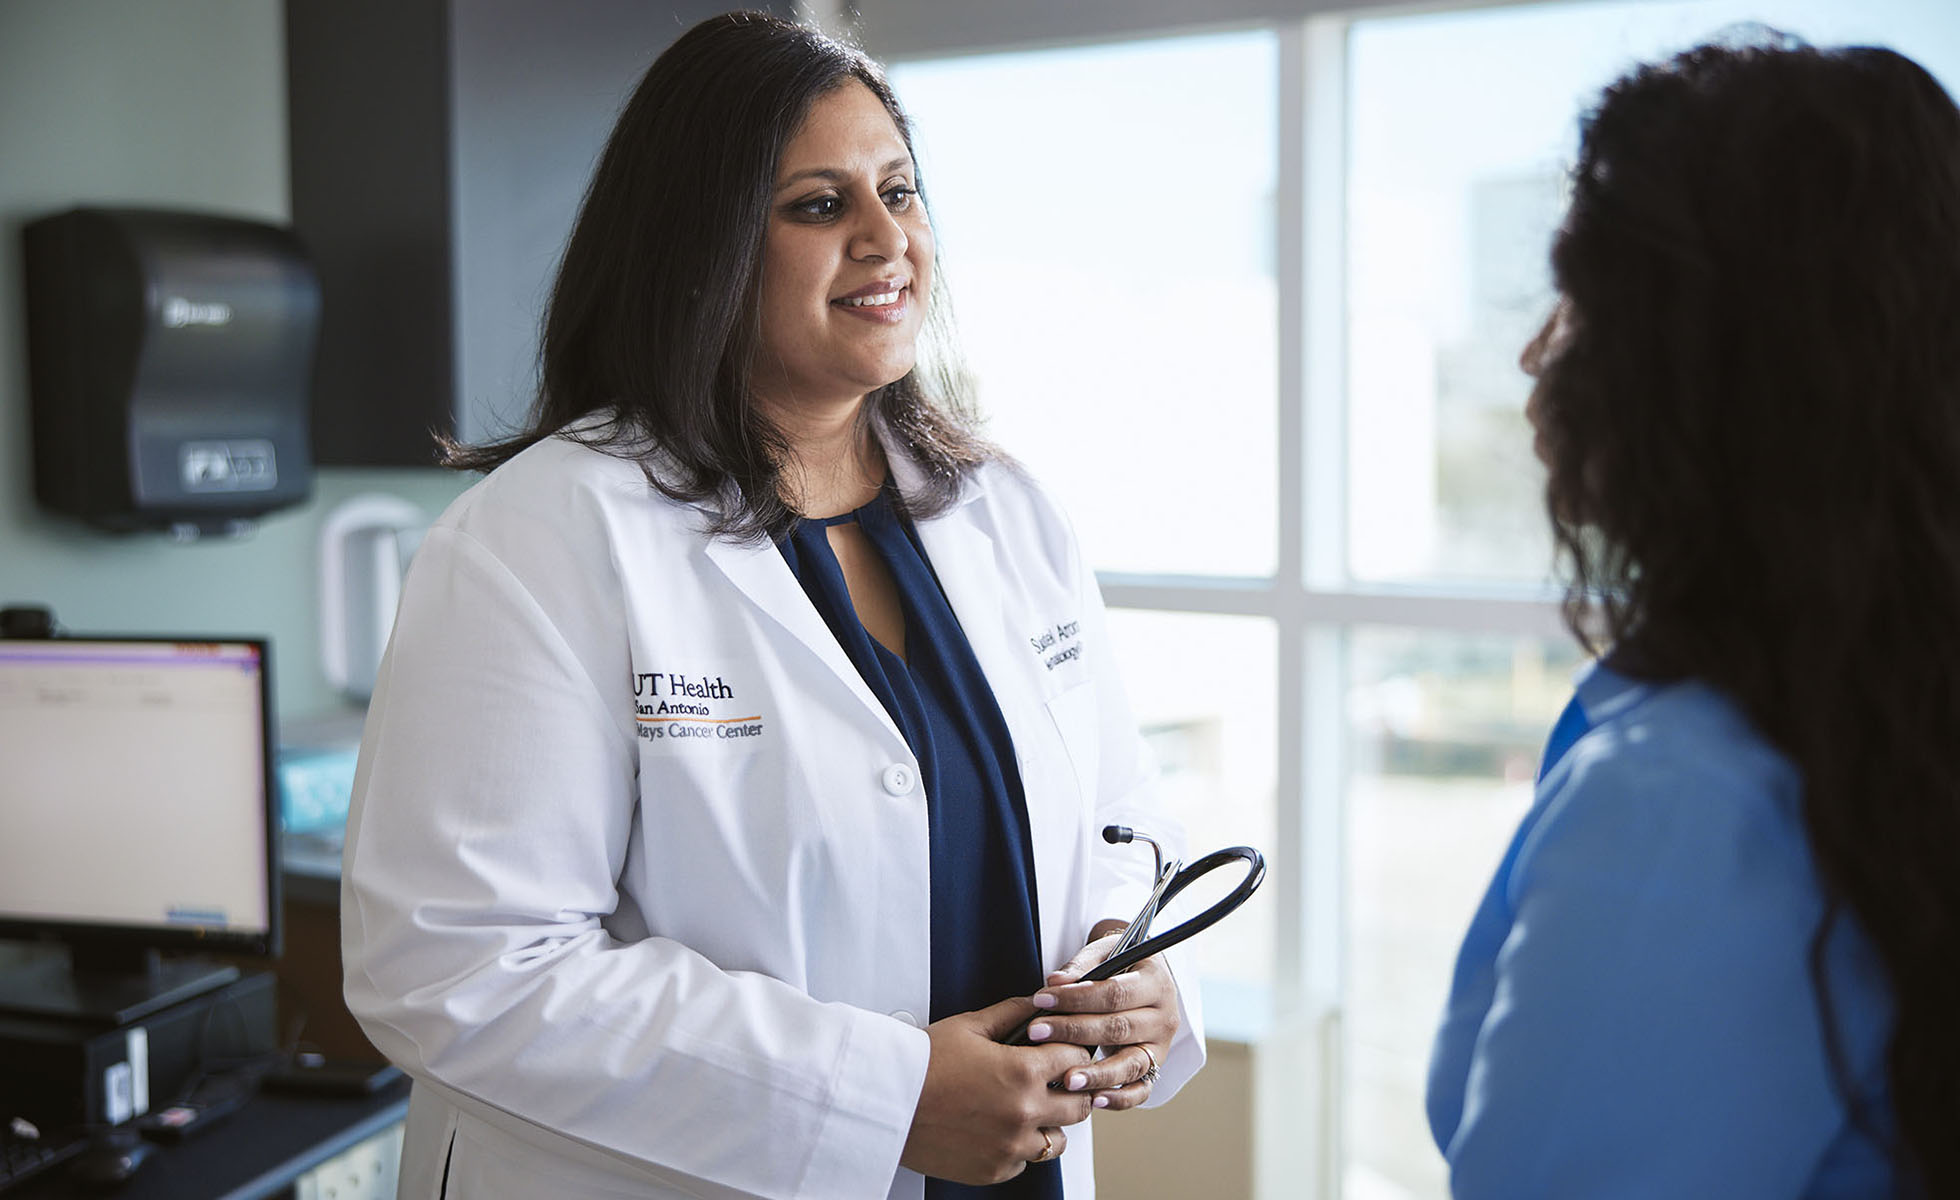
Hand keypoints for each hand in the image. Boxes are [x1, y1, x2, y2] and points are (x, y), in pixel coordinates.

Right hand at [900, 996, 1095, 1184]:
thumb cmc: (921, 1062)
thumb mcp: (969, 1027)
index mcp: (1022, 1072)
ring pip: (1056, 1142)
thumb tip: (1037, 1004)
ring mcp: (1009, 1147)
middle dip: (1071, 1091)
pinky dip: (1018, 1148)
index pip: (1076, 1061)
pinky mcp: (993, 1170)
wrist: (885, 1101)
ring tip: (1026, 1111)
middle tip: (1055, 1084)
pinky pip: (1024, 1163)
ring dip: (1048, 1125)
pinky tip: (999, 1130)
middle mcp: (1023, 1113)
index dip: (1073, 1052)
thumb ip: (1011, 1013)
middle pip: (1079, 1106)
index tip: (1065, 1054)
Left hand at [1024, 920, 1178, 1112]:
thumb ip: (1081, 967)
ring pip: (1130, 1064)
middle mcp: (1164, 1016)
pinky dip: (1119, 1099)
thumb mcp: (1104, 953)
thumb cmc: (1119, 963)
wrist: (1141, 975)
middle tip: (1037, 1033)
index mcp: (1157, 982)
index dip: (1076, 997)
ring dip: (1096, 1073)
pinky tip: (1093, 1100)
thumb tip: (1055, 982)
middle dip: (1073, 1032)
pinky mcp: (1154, 1069)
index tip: (1041, 999)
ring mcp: (1161, 1047)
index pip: (1115, 993)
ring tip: (1066, 1079)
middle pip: (1118, 1028)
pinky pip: (1140, 1090)